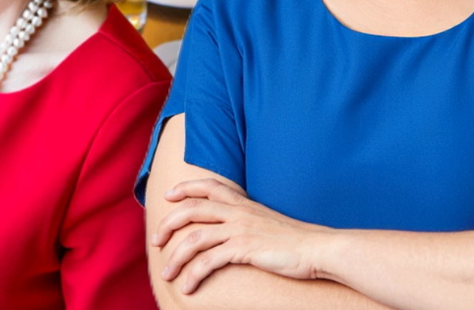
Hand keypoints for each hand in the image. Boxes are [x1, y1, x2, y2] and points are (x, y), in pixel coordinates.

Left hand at [152, 178, 323, 293]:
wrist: (318, 248)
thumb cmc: (295, 240)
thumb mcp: (266, 221)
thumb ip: (247, 219)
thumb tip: (232, 229)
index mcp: (243, 203)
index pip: (209, 186)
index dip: (186, 187)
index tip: (169, 195)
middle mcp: (238, 212)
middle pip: (192, 209)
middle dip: (169, 224)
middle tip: (156, 240)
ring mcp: (239, 229)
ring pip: (194, 238)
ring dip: (175, 257)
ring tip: (166, 273)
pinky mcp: (243, 249)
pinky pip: (208, 261)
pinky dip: (193, 274)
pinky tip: (188, 287)